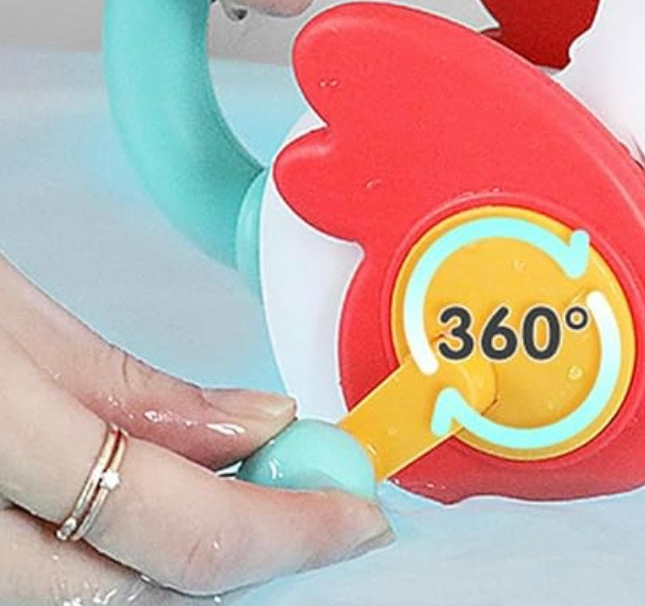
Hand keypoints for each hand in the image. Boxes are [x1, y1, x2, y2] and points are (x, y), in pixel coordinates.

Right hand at [0, 255, 389, 601]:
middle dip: (256, 552)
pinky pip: (51, 586)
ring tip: (266, 498)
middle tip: (328, 510)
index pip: (180, 525)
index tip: (360, 516)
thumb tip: (259, 425)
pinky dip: (129, 556)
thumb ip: (132, 387)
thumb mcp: (15, 317)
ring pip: (97, 601)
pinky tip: (178, 507)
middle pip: (143, 590)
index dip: (292, 532)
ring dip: (195, 557)